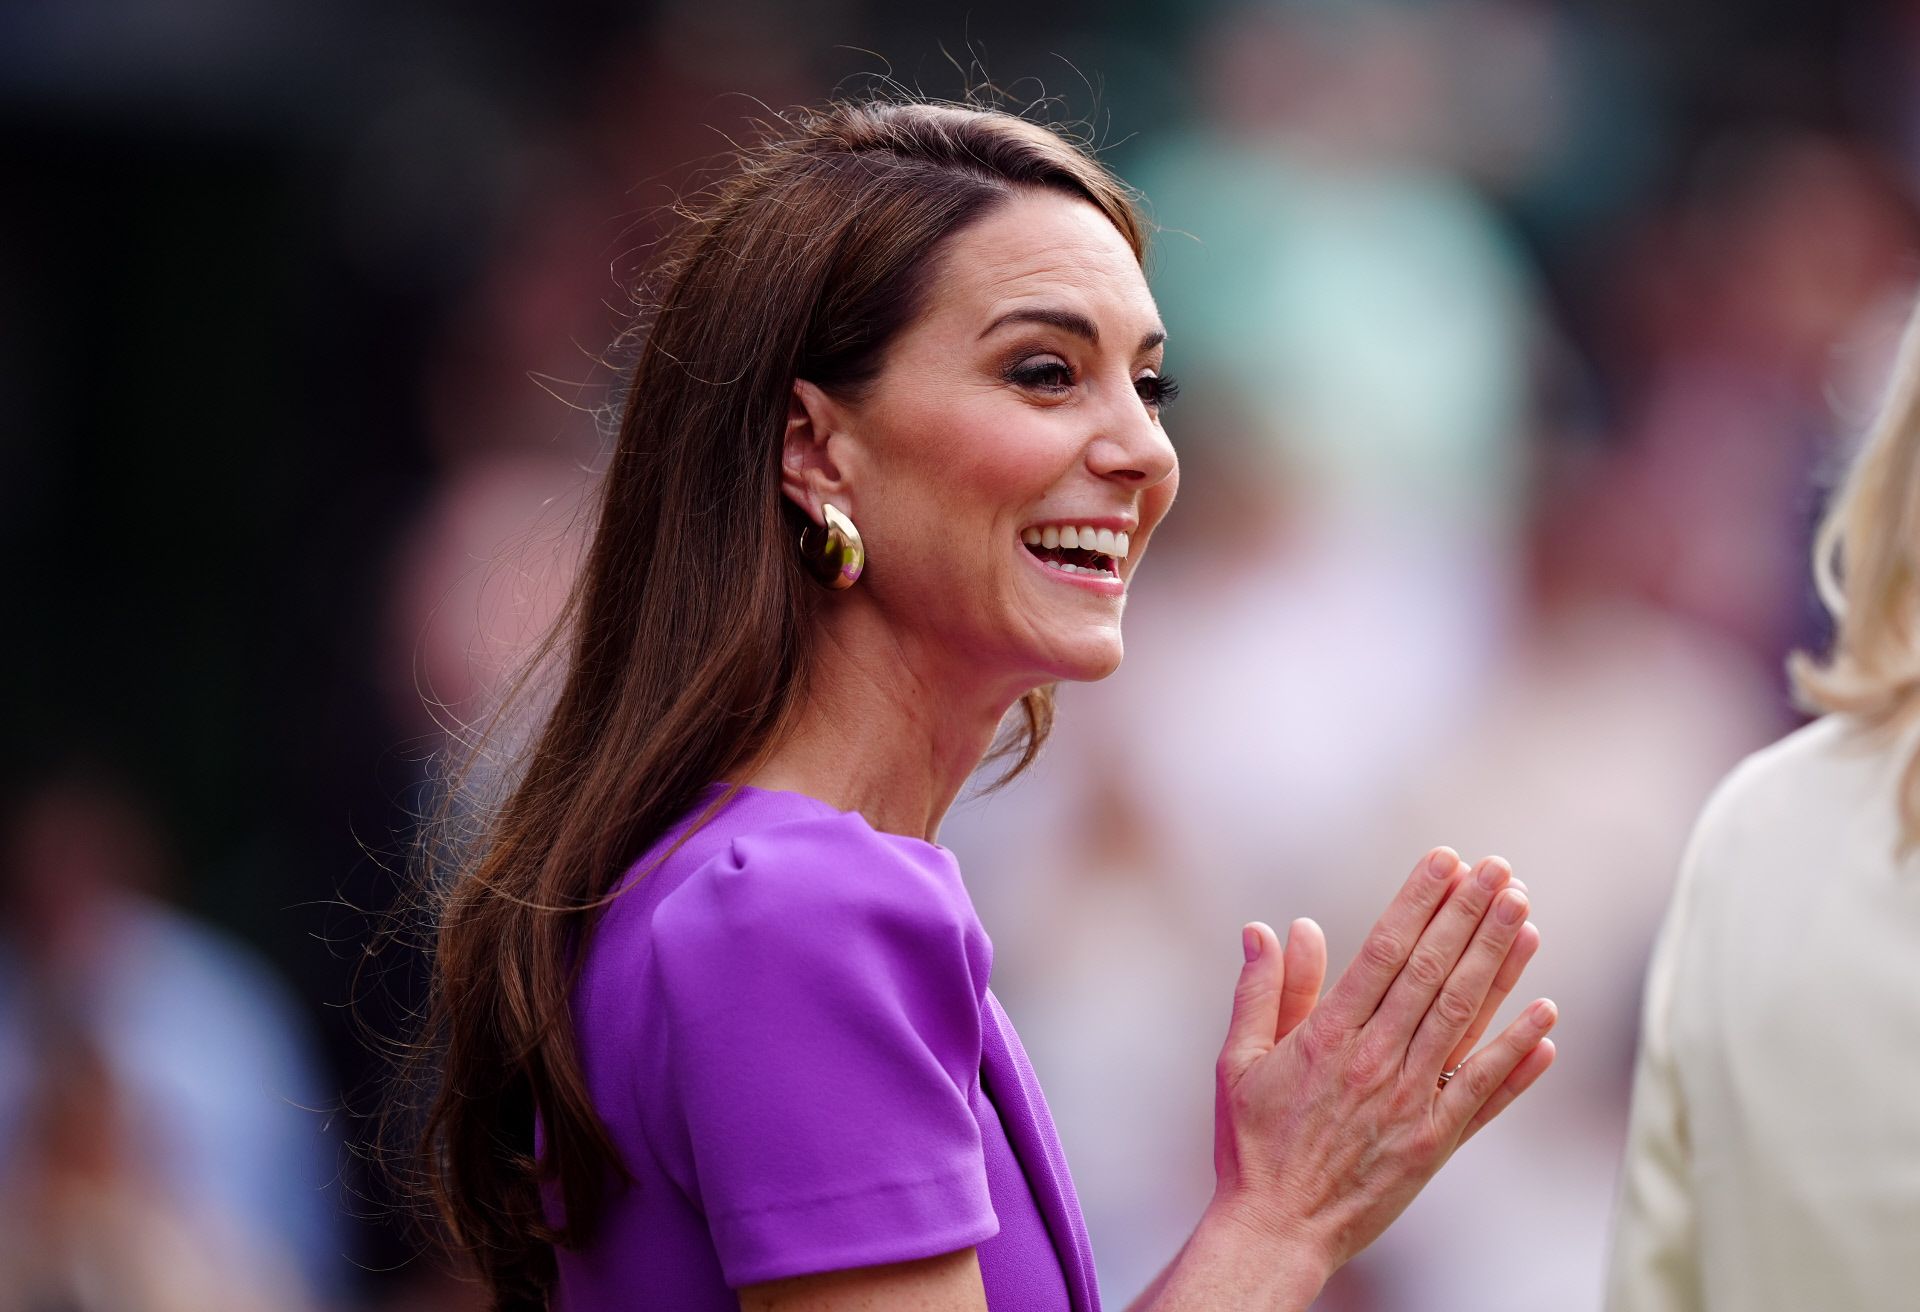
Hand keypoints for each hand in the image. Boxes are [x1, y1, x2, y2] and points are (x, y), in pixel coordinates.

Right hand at [1209, 849, 1557, 1280]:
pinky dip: (1517, 1052)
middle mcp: (1374, 1062)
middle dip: (1469, 916)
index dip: (1418, 902)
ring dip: (1499, 964)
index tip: (1445, 861)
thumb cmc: (1251, 1144)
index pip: (1383, 952)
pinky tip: (1547, 1015)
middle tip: (1499, 870)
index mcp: (1326, 1037)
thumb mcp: (1238, 1061)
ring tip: (1525, 915)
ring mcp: (1410, 1101)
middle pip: (1432, 974)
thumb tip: (1272, 928)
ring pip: (1463, 1018)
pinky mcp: (1435, 1141)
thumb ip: (1263, 992)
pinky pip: (1484, 1089)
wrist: (1276, 1230)